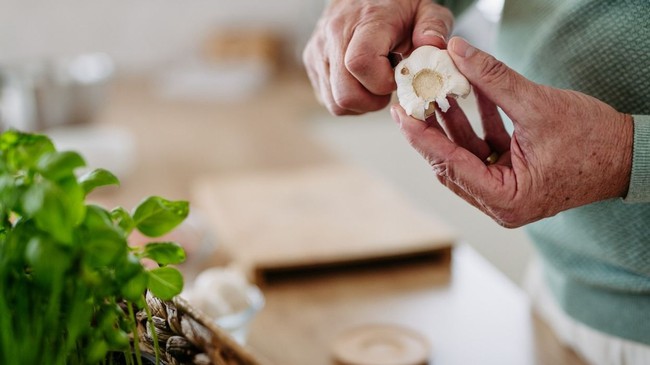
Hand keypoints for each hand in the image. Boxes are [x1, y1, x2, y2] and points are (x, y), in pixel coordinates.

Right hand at [303, 0, 452, 114]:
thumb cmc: (397, 6)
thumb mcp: (424, 9)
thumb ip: (434, 26)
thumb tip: (433, 46)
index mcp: (364, 21)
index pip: (360, 64)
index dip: (381, 82)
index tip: (397, 76)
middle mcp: (334, 36)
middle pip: (345, 94)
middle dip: (372, 101)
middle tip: (387, 86)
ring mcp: (318, 51)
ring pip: (335, 102)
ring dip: (360, 102)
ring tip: (374, 81)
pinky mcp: (311, 62)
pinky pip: (328, 99)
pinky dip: (348, 98)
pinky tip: (361, 81)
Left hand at [391, 37, 633, 227]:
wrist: (631, 155)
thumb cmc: (594, 140)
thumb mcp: (538, 105)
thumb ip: (494, 78)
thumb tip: (458, 51)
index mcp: (506, 199)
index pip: (450, 164)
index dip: (422, 136)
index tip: (401, 113)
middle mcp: (500, 204)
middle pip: (450, 163)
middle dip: (430, 129)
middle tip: (409, 101)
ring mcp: (505, 193)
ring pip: (463, 156)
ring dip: (450, 124)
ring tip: (434, 91)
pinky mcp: (511, 178)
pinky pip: (482, 150)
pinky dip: (475, 125)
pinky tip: (467, 96)